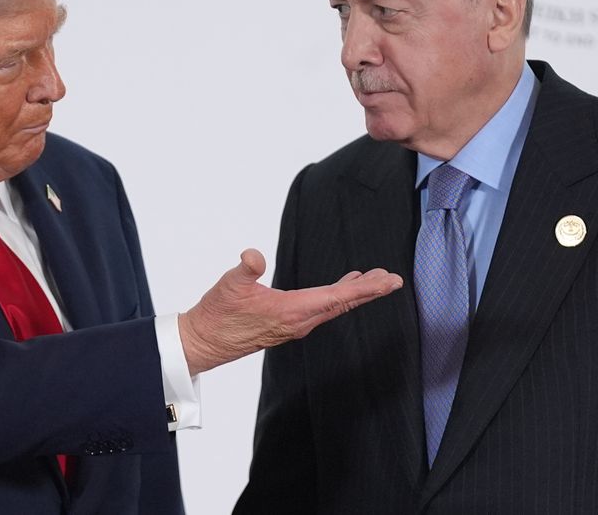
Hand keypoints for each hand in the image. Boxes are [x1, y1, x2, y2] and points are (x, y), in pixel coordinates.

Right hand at [177, 249, 402, 375]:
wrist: (205, 341)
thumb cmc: (217, 313)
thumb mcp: (229, 284)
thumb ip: (245, 269)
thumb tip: (253, 256)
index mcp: (291, 311)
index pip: (336, 297)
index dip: (364, 289)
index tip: (387, 282)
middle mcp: (299, 321)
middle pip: (342, 304)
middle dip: (369, 291)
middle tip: (392, 279)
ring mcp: (295, 324)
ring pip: (334, 307)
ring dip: (356, 294)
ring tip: (375, 280)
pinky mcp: (288, 323)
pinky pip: (322, 309)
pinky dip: (338, 297)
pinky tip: (343, 287)